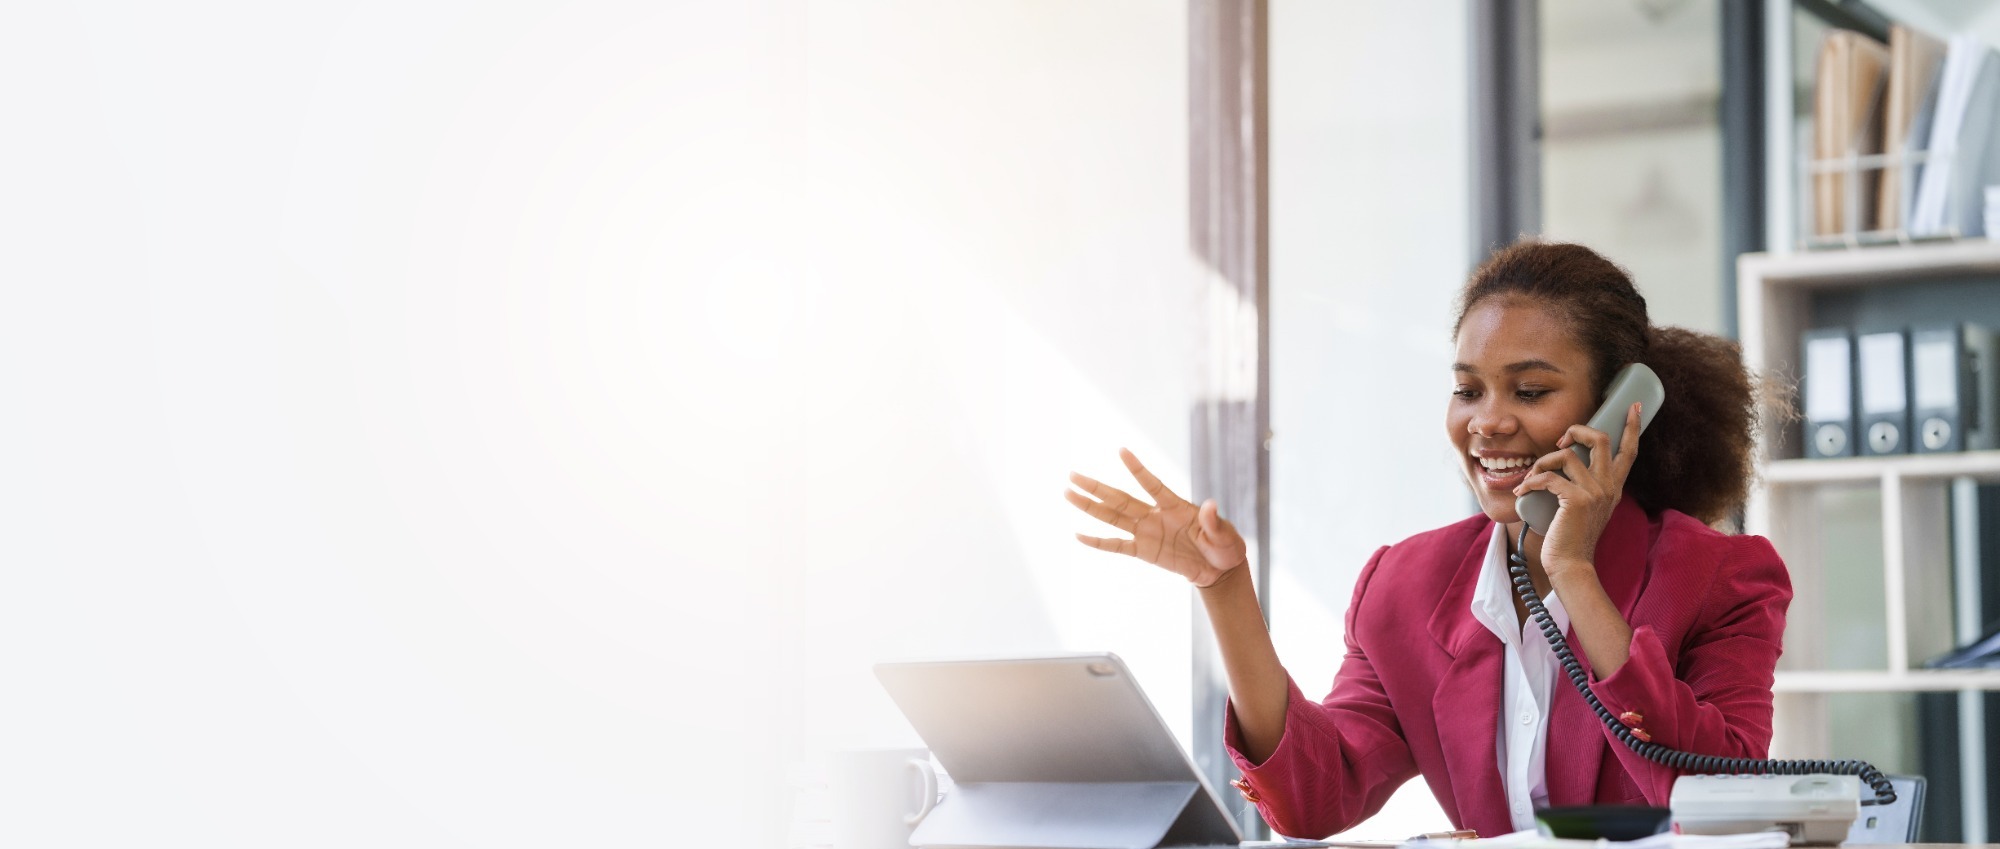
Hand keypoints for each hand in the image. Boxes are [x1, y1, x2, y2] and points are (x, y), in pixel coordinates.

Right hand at [1066, 448, 1246, 587]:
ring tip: (1068, 493)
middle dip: (1096, 487)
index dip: (1137, 469)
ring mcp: (1147, 532)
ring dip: (1090, 506)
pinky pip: (1117, 545)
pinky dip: (1098, 542)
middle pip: (1120, 498)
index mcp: (1175, 506)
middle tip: (1072, 474)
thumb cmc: (1226, 546)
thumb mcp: (1225, 535)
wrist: (1219, 569)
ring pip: (1112, 517)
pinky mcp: (1143, 551)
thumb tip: (1210, 505)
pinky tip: (1079, 536)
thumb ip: (1213, 522)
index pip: (1151, 484)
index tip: (1121, 450)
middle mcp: (1155, 515)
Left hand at [1512, 402, 1642, 575]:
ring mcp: (1594, 493)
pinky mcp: (1576, 500)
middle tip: (1559, 440)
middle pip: (1601, 439)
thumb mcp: (1585, 507)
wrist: (1570, 565)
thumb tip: (1564, 460)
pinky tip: (1522, 491)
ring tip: (1531, 477)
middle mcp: (1608, 486)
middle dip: (1577, 429)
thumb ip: (1583, 486)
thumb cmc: (1570, 537)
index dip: (1632, 426)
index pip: (1629, 450)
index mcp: (1613, 487)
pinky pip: (1548, 476)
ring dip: (1542, 461)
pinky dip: (1531, 481)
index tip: (1634, 405)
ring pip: (1567, 454)